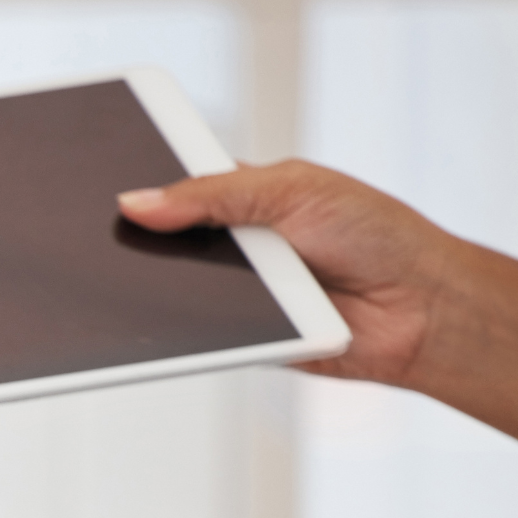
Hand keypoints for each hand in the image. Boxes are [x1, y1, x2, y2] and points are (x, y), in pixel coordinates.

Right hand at [119, 160, 517, 446]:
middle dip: (137, 239)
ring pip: (168, 289)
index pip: (174, 183)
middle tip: (106, 236)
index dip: (138, 181)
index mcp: (242, 193)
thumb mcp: (291, 190)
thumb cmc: (379, 236)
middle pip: (160, 239)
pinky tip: (180, 318)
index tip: (98, 183)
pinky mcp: (234, 335)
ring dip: (159, 287)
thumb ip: (213, 194)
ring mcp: (232, 290)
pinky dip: (182, 329)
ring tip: (139, 277)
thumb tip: (137, 201)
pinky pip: (190, 333)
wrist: (419, 311)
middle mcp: (233, 242)